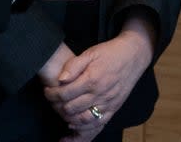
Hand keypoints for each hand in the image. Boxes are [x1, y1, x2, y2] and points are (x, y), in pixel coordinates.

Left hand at [44, 22, 154, 137]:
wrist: (133, 56)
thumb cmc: (110, 52)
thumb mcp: (90, 53)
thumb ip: (73, 65)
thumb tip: (60, 79)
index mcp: (92, 79)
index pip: (65, 94)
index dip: (51, 94)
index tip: (47, 90)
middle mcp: (100, 94)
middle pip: (71, 109)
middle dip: (56, 106)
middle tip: (51, 100)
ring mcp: (108, 103)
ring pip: (83, 120)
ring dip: (68, 118)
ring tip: (60, 111)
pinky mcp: (114, 108)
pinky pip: (98, 124)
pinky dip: (84, 128)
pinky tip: (74, 125)